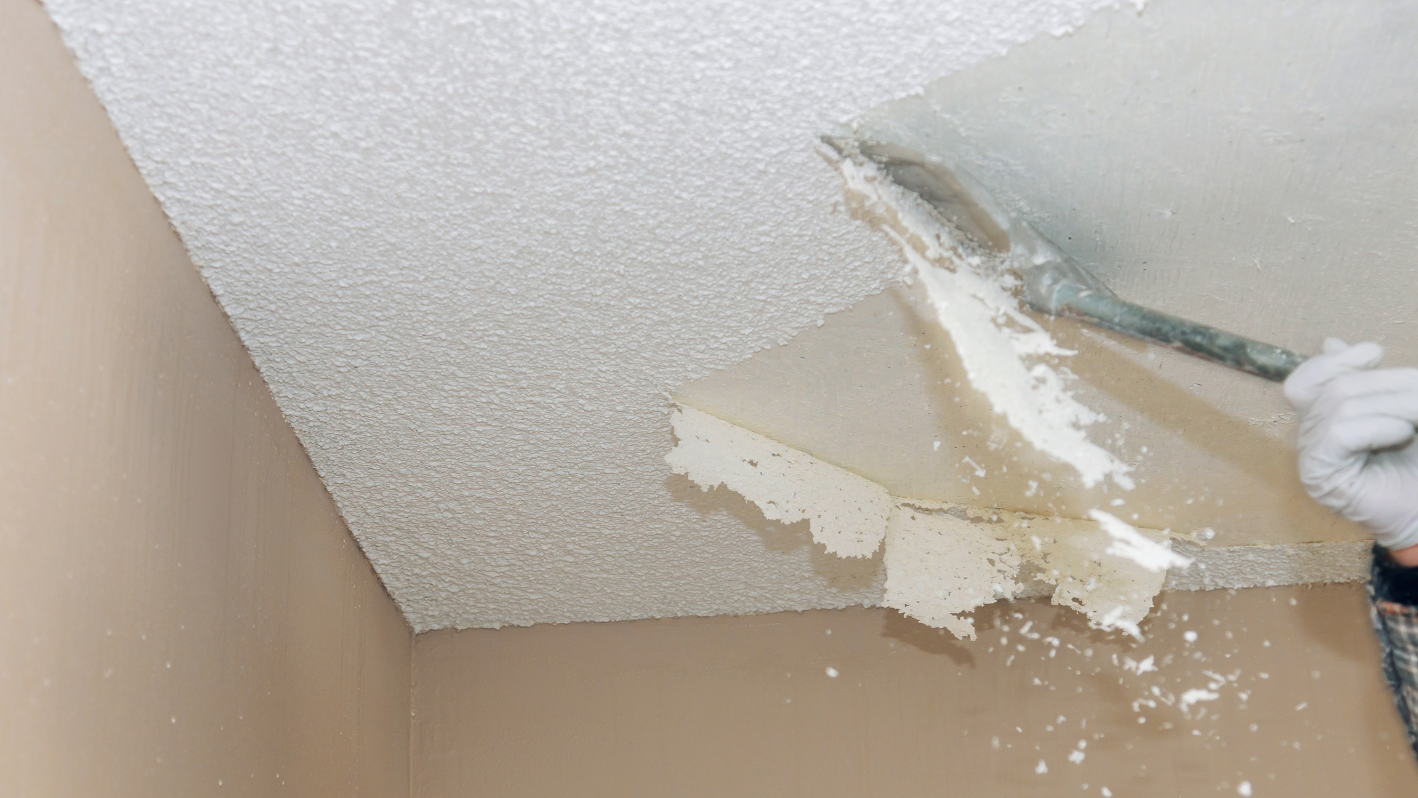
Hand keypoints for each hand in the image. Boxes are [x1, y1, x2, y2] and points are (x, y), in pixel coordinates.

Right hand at [1283, 339, 1417, 552]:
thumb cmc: (1417, 464)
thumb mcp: (1398, 409)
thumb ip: (1369, 382)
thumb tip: (1330, 342)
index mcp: (1324, 420)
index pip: (1304, 382)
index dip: (1332, 363)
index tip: (1374, 353)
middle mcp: (1311, 438)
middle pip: (1335, 388)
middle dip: (1386, 383)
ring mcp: (1312, 459)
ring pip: (1340, 405)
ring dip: (1392, 406)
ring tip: (1415, 423)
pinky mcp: (1320, 476)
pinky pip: (1340, 433)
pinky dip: (1378, 427)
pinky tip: (1402, 434)